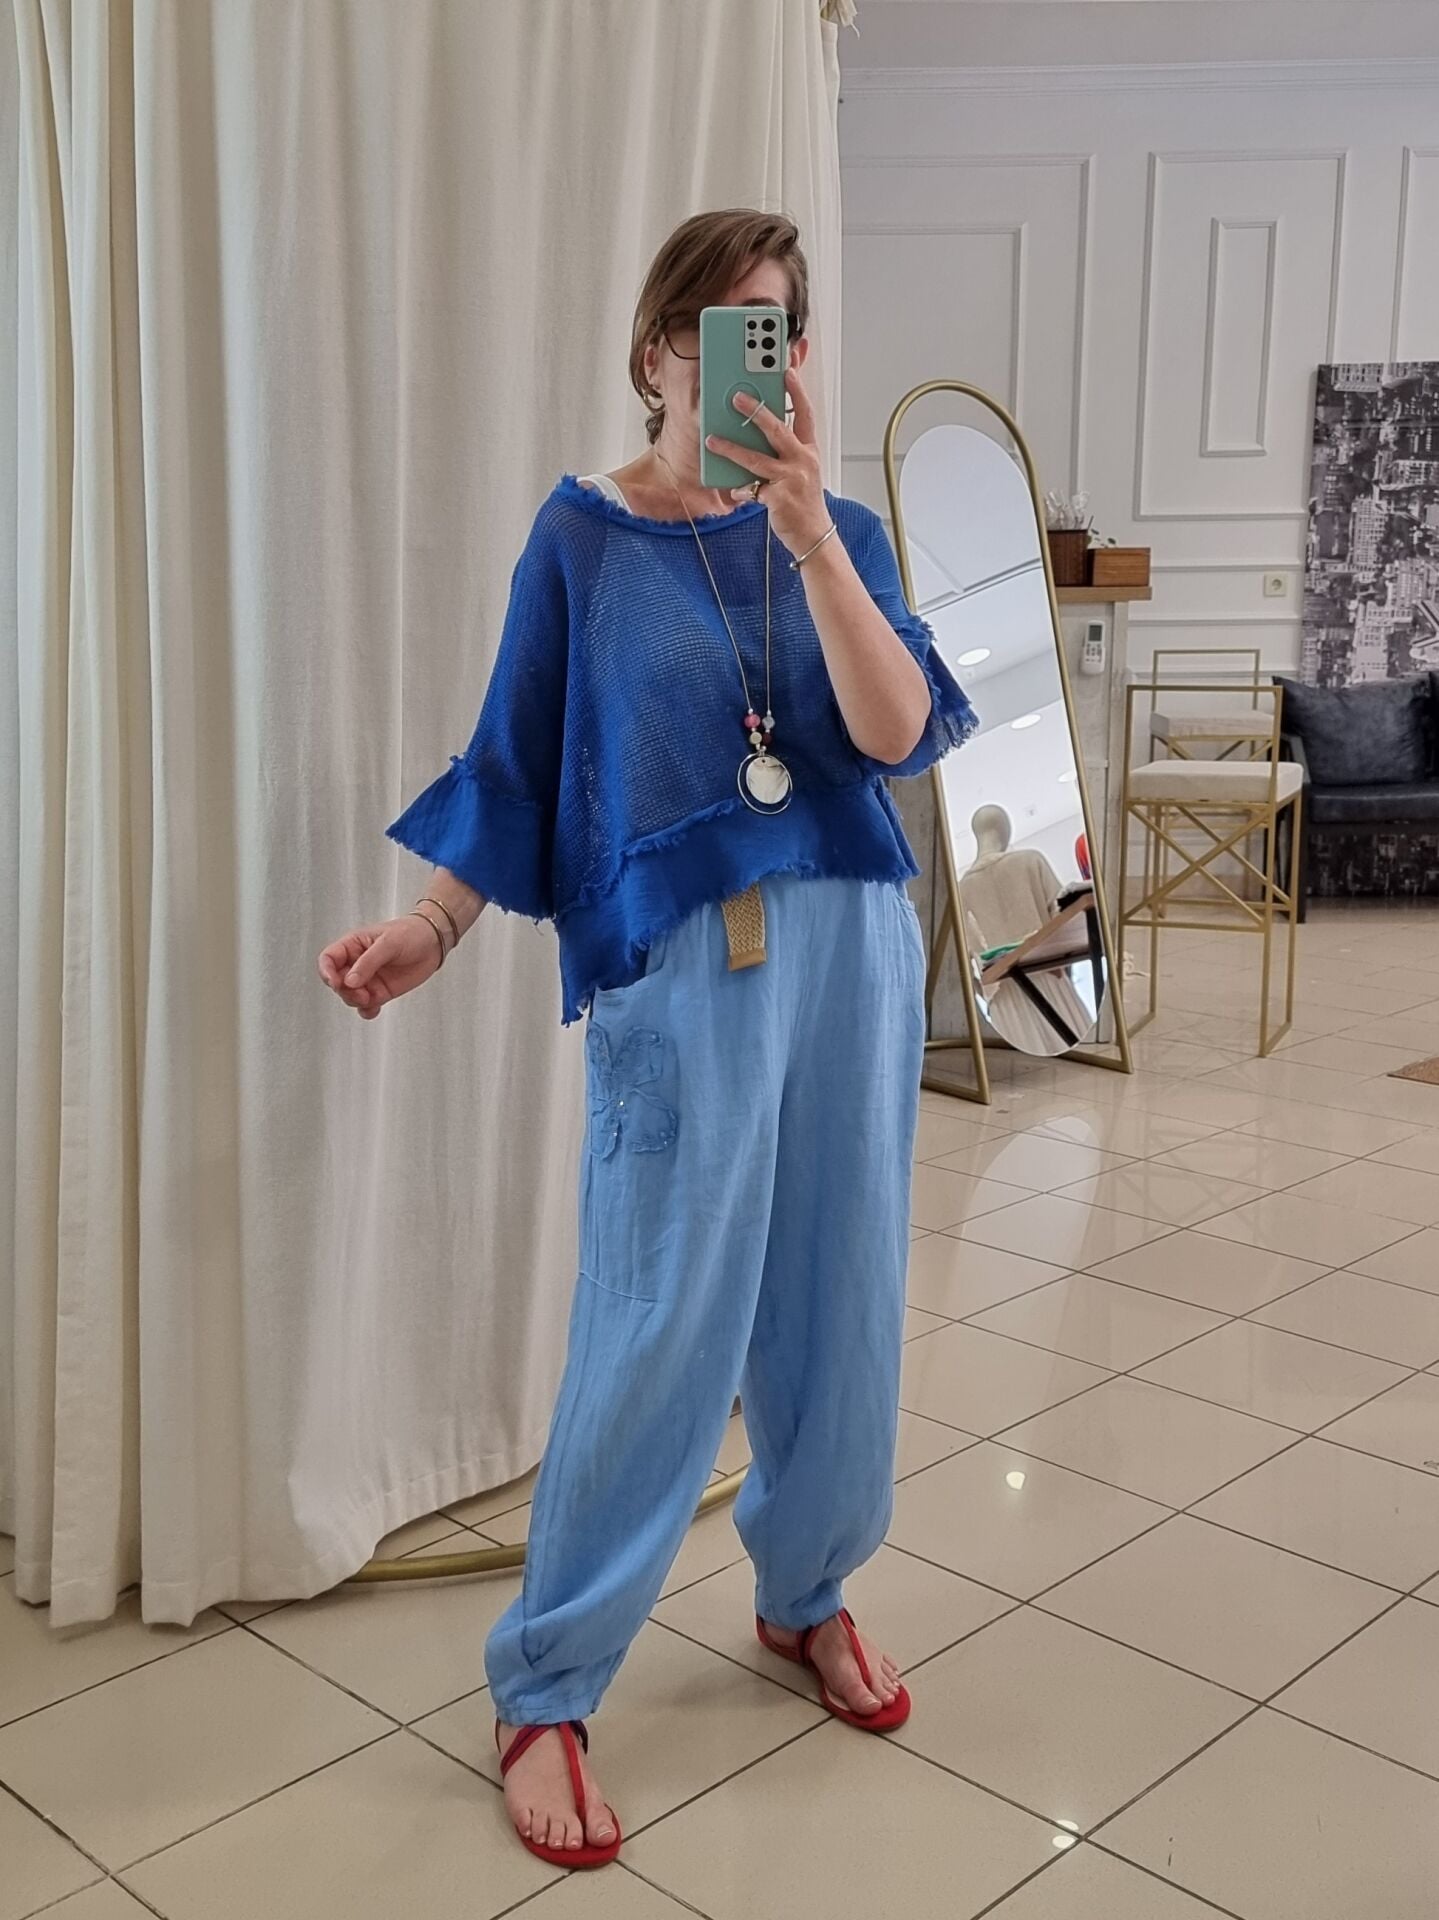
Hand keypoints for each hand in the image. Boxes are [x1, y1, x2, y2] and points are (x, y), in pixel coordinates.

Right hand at [317, 915, 444, 1018]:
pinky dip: (367, 1011)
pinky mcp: (380, 992)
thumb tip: (350, 981)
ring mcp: (368, 979)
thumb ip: (368, 962)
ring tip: (370, 998)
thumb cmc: (410, 933)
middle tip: (361, 992)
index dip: (326, 971)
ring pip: (350, 996)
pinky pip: (366, 1006)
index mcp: (353, 945)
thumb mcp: (388, 943)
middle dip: (345, 991)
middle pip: (337, 982)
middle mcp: (357, 964)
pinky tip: (374, 1009)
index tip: (335, 982)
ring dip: (356, 1001)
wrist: (433, 943)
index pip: (329, 959)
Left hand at [704, 365, 828, 559]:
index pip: (805, 414)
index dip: (796, 391)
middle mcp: (802, 461)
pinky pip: (751, 488)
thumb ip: (785, 452)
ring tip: (712, 440)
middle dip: (755, 411)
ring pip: (756, 458)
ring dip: (731, 448)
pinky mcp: (778, 498)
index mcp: (809, 451)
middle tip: (737, 397)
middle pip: (777, 429)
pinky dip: (741, 490)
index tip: (787, 370)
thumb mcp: (802, 472)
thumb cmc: (805, 502)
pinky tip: (735, 490)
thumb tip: (756, 436)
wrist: (814, 535)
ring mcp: (790, 479)